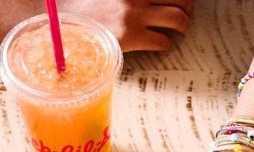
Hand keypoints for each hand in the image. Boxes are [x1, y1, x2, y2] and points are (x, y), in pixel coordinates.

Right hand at [70, 0, 191, 52]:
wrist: (66, 23)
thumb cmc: (87, 5)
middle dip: (186, 6)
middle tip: (184, 13)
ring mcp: (134, 15)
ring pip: (178, 19)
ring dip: (183, 25)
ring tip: (179, 28)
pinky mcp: (131, 36)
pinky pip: (163, 41)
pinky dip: (165, 43)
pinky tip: (158, 42)